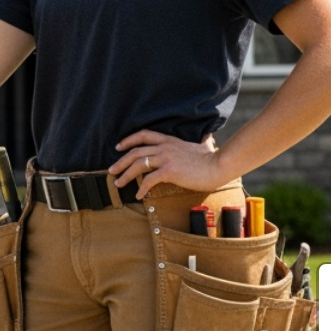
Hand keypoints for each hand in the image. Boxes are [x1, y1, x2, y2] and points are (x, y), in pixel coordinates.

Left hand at [109, 130, 223, 193]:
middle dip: (121, 161)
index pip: (143, 135)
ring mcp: (166, 158)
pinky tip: (138, 195)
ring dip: (125, 174)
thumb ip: (198, 143)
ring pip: (138, 164)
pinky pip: (149, 180)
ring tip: (118, 183)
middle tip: (111, 170)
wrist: (219, 165)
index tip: (118, 146)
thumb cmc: (212, 159)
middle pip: (135, 151)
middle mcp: (165, 147)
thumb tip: (207, 140)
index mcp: (169, 140)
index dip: (128, 140)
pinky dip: (141, 188)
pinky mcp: (170, 171)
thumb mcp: (201, 146)